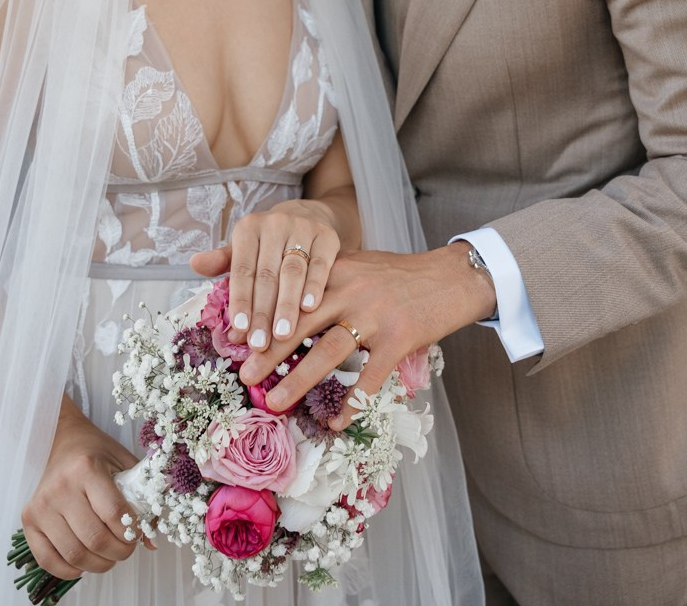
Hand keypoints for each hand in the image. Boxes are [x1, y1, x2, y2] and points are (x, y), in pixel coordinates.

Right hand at [21, 395, 152, 578]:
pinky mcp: (29, 518)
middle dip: (118, 553)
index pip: (114, 513)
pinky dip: (67, 570)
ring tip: (107, 557)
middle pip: (95, 538)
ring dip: (97, 564)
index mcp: (87, 468)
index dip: (131, 533)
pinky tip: (82, 564)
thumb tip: (151, 542)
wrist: (63, 439)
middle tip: (126, 550)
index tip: (137, 535)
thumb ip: (142, 498)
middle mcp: (61, 487)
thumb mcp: (124, 463)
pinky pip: (46, 558)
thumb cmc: (97, 452)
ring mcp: (42, 504)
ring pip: (73, 554)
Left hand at [190, 197, 342, 351]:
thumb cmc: (269, 242)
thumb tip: (194, 264)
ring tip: (281, 335)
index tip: (238, 331)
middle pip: (266, 274)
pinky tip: (309, 308)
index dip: (240, 300)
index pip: (242, 269)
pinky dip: (314, 286)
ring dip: (286, 305)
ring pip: (292, 271)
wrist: (308, 215)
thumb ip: (223, 261)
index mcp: (248, 228)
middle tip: (259, 345)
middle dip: (262, 312)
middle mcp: (274, 224)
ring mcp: (302, 228)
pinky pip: (320, 264)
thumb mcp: (245, 248)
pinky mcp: (327, 235)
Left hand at [235, 242, 496, 428]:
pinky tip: (335, 422)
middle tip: (243, 374)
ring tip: (275, 402)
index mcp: (336, 270)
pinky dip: (351, 403)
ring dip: (299, 379)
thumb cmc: (399, 274)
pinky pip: (370, 378)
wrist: (452, 276)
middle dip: (269, 350)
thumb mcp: (358, 264)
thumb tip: (284, 301)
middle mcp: (351, 290)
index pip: (291, 293)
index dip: (262, 315)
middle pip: (302, 322)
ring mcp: (375, 316)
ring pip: (329, 351)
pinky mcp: (399, 340)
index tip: (234, 336)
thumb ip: (323, 279)